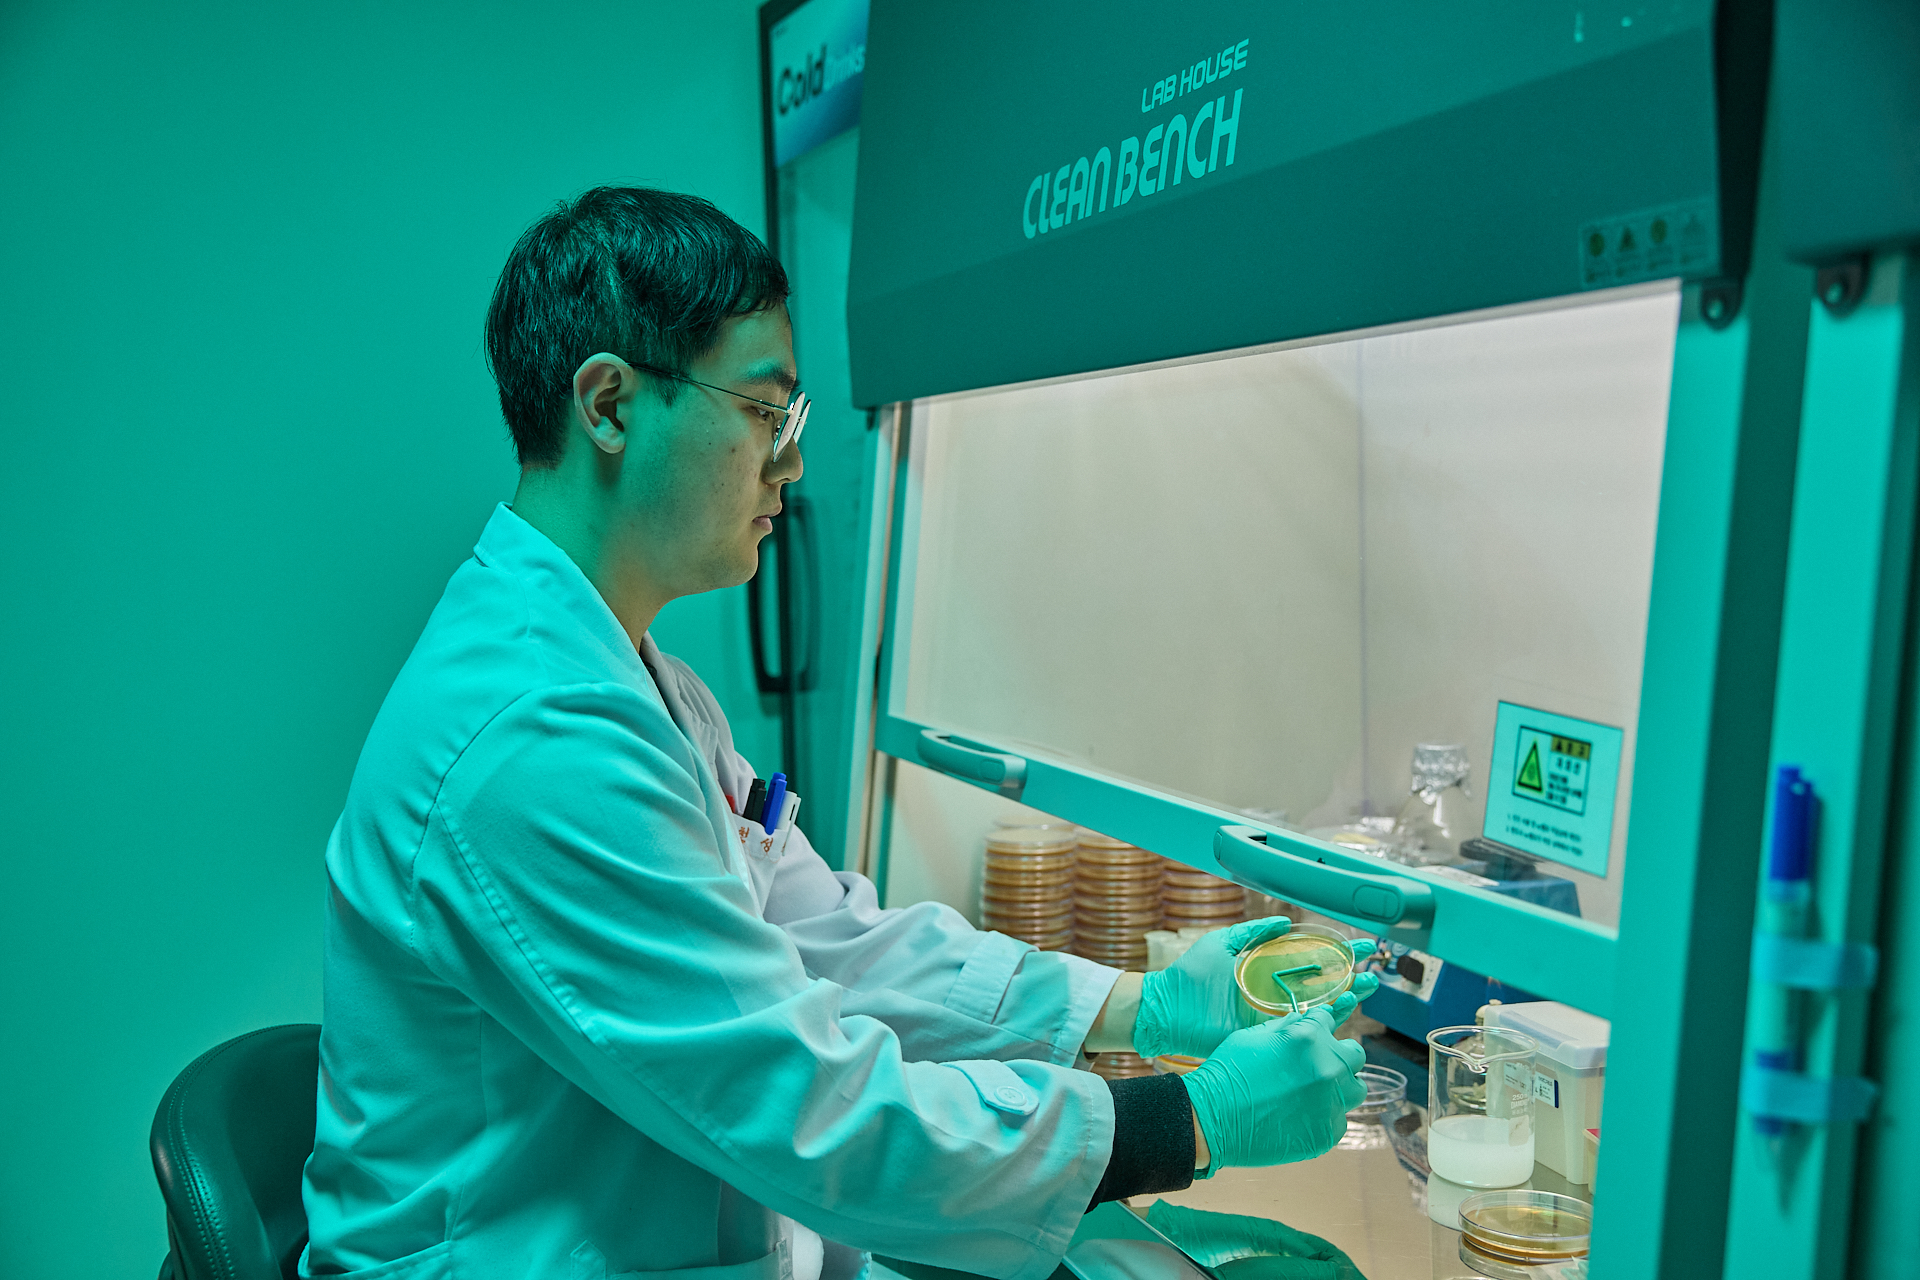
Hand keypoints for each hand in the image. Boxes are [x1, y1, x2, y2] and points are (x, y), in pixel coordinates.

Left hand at [1132, 917, 1378, 1058]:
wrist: (1165, 1008)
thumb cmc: (1188, 977)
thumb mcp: (1222, 944)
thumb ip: (1252, 934)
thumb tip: (1284, 922)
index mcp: (1264, 972)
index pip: (1307, 962)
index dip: (1334, 955)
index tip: (1359, 947)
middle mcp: (1273, 994)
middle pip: (1321, 986)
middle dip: (1350, 977)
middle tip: (1373, 968)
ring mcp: (1272, 1016)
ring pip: (1318, 1008)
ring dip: (1346, 997)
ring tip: (1369, 985)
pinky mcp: (1266, 1034)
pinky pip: (1300, 1029)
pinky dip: (1324, 1022)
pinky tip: (1345, 1010)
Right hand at [1180, 996, 1368, 1172]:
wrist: (1212, 1119)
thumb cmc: (1227, 1072)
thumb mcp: (1254, 1035)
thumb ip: (1288, 1026)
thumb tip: (1307, 1020)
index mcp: (1308, 1037)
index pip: (1330, 1021)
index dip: (1318, 1028)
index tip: (1311, 1038)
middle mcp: (1326, 1068)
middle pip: (1355, 1054)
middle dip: (1338, 1056)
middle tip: (1317, 1066)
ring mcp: (1330, 1103)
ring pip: (1356, 1088)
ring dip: (1340, 1087)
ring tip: (1314, 1092)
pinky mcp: (1328, 1133)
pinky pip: (1340, 1118)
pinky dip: (1325, 1116)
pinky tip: (1300, 1115)